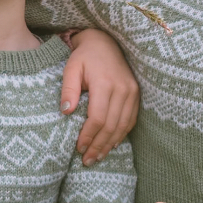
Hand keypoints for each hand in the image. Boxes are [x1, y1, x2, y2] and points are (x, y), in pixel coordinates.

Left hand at [60, 29, 138, 164]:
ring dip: (110, 144)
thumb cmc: (84, 56)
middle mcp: (122, 89)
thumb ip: (68, 89)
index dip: (88, 136)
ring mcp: (132, 92)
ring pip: (123, 125)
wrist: (105, 41)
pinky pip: (131, 119)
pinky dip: (122, 134)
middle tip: (87, 160)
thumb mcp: (71, 68)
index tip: (78, 148)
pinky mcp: (136, 94)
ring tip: (98, 157)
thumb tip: (66, 112)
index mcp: (105, 83)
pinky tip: (112, 144)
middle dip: (99, 145)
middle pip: (111, 125)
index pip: (98, 118)